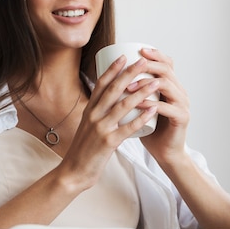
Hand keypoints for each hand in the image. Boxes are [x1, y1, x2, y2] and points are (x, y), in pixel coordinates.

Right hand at [58, 54, 158, 187]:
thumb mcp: (87, 126)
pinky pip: (128, 128)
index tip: (124, 56)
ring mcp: (100, 128)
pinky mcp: (108, 142)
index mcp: (88, 110)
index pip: (101, 84)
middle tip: (143, 62)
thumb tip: (111, 102)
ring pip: (123, 105)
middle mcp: (93, 115)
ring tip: (155, 83)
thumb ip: (98, 114)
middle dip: (130, 73)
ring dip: (141, 92)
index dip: (113, 69)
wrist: (73, 172)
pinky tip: (153, 109)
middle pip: (114, 89)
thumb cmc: (84, 150)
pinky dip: (142, 117)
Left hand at [131, 48, 189, 162]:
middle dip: (148, 65)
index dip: (155, 55)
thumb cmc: (149, 129)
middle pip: (166, 70)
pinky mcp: (182, 118)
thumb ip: (135, 92)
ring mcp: (183, 104)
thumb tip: (113, 75)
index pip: (166, 63)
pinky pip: (166, 107)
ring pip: (166, 86)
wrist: (165, 153)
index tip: (138, 50)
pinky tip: (138, 103)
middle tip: (131, 65)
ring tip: (129, 86)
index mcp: (172, 86)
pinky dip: (151, 104)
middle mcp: (180, 92)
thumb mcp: (142, 106)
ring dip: (146, 84)